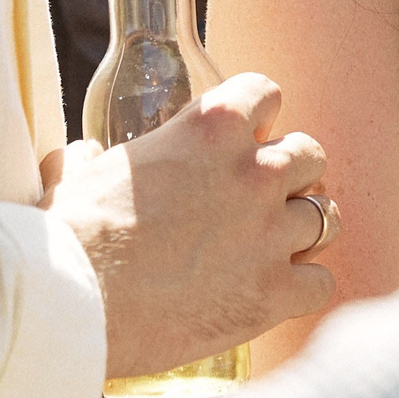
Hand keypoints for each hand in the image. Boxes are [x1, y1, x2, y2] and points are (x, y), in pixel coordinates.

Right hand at [42, 73, 335, 378]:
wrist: (73, 304)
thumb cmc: (71, 235)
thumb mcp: (83, 175)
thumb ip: (93, 160)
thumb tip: (76, 158)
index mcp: (213, 126)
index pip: (266, 93)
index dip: (254, 117)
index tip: (241, 138)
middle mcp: (254, 172)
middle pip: (308, 154)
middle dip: (289, 173)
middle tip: (258, 199)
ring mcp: (270, 233)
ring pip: (326, 215)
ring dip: (302, 229)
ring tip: (273, 247)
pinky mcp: (273, 292)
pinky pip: (321, 283)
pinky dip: (302, 289)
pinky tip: (274, 294)